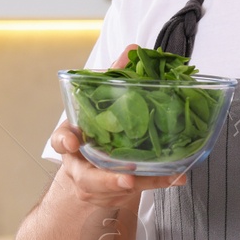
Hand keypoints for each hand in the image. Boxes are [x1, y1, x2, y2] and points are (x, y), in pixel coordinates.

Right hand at [51, 43, 187, 207]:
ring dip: (143, 183)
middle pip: (90, 178)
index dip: (66, 141)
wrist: (89, 170)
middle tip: (125, 178)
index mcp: (72, 142)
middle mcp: (83, 166)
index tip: (72, 142)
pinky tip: (178, 176)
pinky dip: (159, 182)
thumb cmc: (93, 130)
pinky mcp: (121, 190)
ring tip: (164, 177)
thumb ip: (111, 78)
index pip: (62, 141)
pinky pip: (141, 188)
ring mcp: (102, 183)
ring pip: (119, 188)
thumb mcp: (96, 104)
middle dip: (108, 179)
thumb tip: (133, 49)